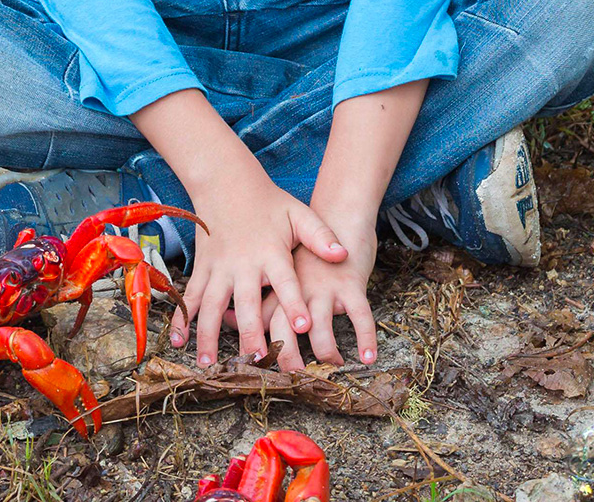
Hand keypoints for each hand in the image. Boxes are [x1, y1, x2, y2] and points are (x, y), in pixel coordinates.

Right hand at [162, 166, 347, 368]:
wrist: (226, 182)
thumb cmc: (268, 203)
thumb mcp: (299, 214)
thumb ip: (320, 235)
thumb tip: (342, 253)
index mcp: (271, 253)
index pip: (286, 282)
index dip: (294, 303)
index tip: (304, 327)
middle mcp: (243, 264)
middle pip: (247, 303)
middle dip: (253, 334)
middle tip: (258, 360)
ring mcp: (219, 268)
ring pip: (213, 306)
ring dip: (209, 336)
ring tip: (209, 363)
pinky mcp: (203, 269)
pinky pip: (192, 297)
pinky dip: (183, 319)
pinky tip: (177, 341)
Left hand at [258, 225, 378, 369]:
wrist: (335, 212)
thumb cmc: (305, 248)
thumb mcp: (275, 266)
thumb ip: (254, 293)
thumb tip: (223, 317)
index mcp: (274, 286)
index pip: (257, 320)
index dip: (256, 344)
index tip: (254, 363)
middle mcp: (296, 290)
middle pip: (283, 331)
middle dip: (286, 358)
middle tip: (292, 380)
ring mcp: (323, 287)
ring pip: (321, 330)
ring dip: (325, 352)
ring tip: (333, 367)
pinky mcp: (350, 284)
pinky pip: (360, 316)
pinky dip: (365, 337)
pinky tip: (369, 356)